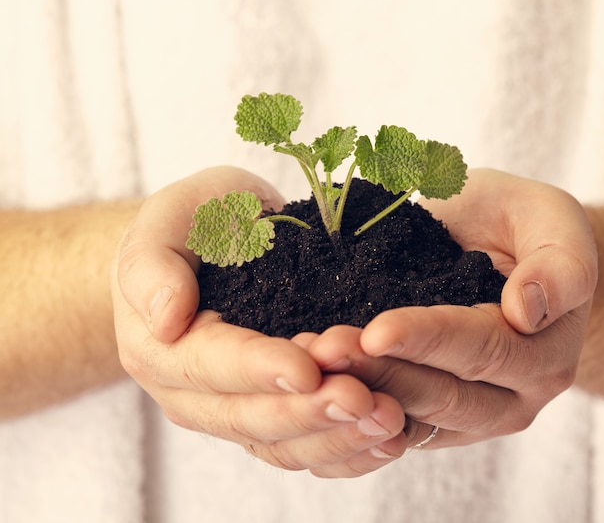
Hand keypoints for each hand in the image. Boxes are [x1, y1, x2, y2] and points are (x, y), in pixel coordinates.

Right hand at [112, 166, 405, 476]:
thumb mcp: (166, 221)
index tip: (307, 368)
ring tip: (387, 421)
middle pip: (248, 417)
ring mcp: (230, 408)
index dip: (259, 369)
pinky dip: (343, 448)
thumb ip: (151, 265)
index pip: (210, 366)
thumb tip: (165, 318)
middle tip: (364, 401)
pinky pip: (301, 446)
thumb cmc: (191, 224)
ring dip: (334, 438)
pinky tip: (387, 440)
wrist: (207, 244)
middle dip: (307, 412)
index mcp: (160, 347)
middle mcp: (190, 392)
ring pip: (279, 444)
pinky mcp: (266, 413)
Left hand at [301, 169, 597, 447]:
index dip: (427, 340)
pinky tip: (311, 382)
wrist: (500, 249)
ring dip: (355, 393)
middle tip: (321, 349)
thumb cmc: (520, 226)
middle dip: (378, 371)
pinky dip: (351, 406)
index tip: (375, 330)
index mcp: (542, 352)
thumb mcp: (552, 222)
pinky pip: (390, 422)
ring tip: (306, 364)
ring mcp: (467, 413)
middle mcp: (509, 396)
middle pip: (440, 394)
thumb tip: (527, 310)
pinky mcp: (429, 415)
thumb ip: (559, 264)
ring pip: (408, 417)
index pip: (481, 349)